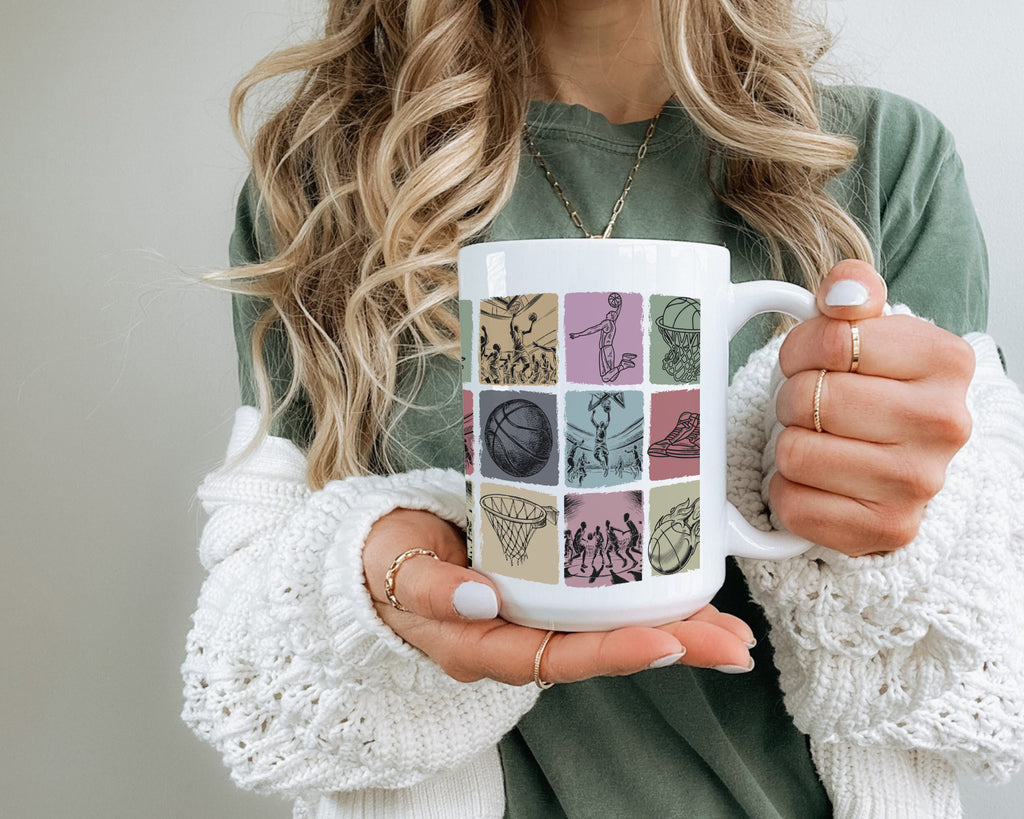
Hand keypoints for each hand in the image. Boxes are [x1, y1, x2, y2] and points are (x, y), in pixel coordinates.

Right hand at [363, 509, 756, 683]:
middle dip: (672, 646)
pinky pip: (601, 601)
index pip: (559, 657)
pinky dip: (645, 598)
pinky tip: (685, 590)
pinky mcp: (545, 587)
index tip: (670, 641)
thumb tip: (481, 597)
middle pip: (603, 649)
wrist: (380, 554)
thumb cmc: (387, 564)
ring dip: (673, 627)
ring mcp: (536, 615)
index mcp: (485, 646)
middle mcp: (520, 639)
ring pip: (612, 629)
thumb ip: (431, 588)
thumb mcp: (397, 574)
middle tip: (733, 643)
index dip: (616, 652)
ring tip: (730, 627)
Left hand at [772, 261, 974, 555]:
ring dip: (790, 443)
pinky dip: (789, 491)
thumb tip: (843, 293)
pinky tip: (818, 481)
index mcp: (946, 361)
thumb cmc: (873, 387)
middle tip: (813, 405)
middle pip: (809, 398)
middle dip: (794, 397)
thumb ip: (852, 289)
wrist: (896, 458)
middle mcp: (945, 424)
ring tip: (818, 440)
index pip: (831, 340)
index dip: (802, 348)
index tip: (815, 360)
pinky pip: (793, 504)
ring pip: (795, 452)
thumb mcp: (868, 327)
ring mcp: (919, 484)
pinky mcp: (886, 531)